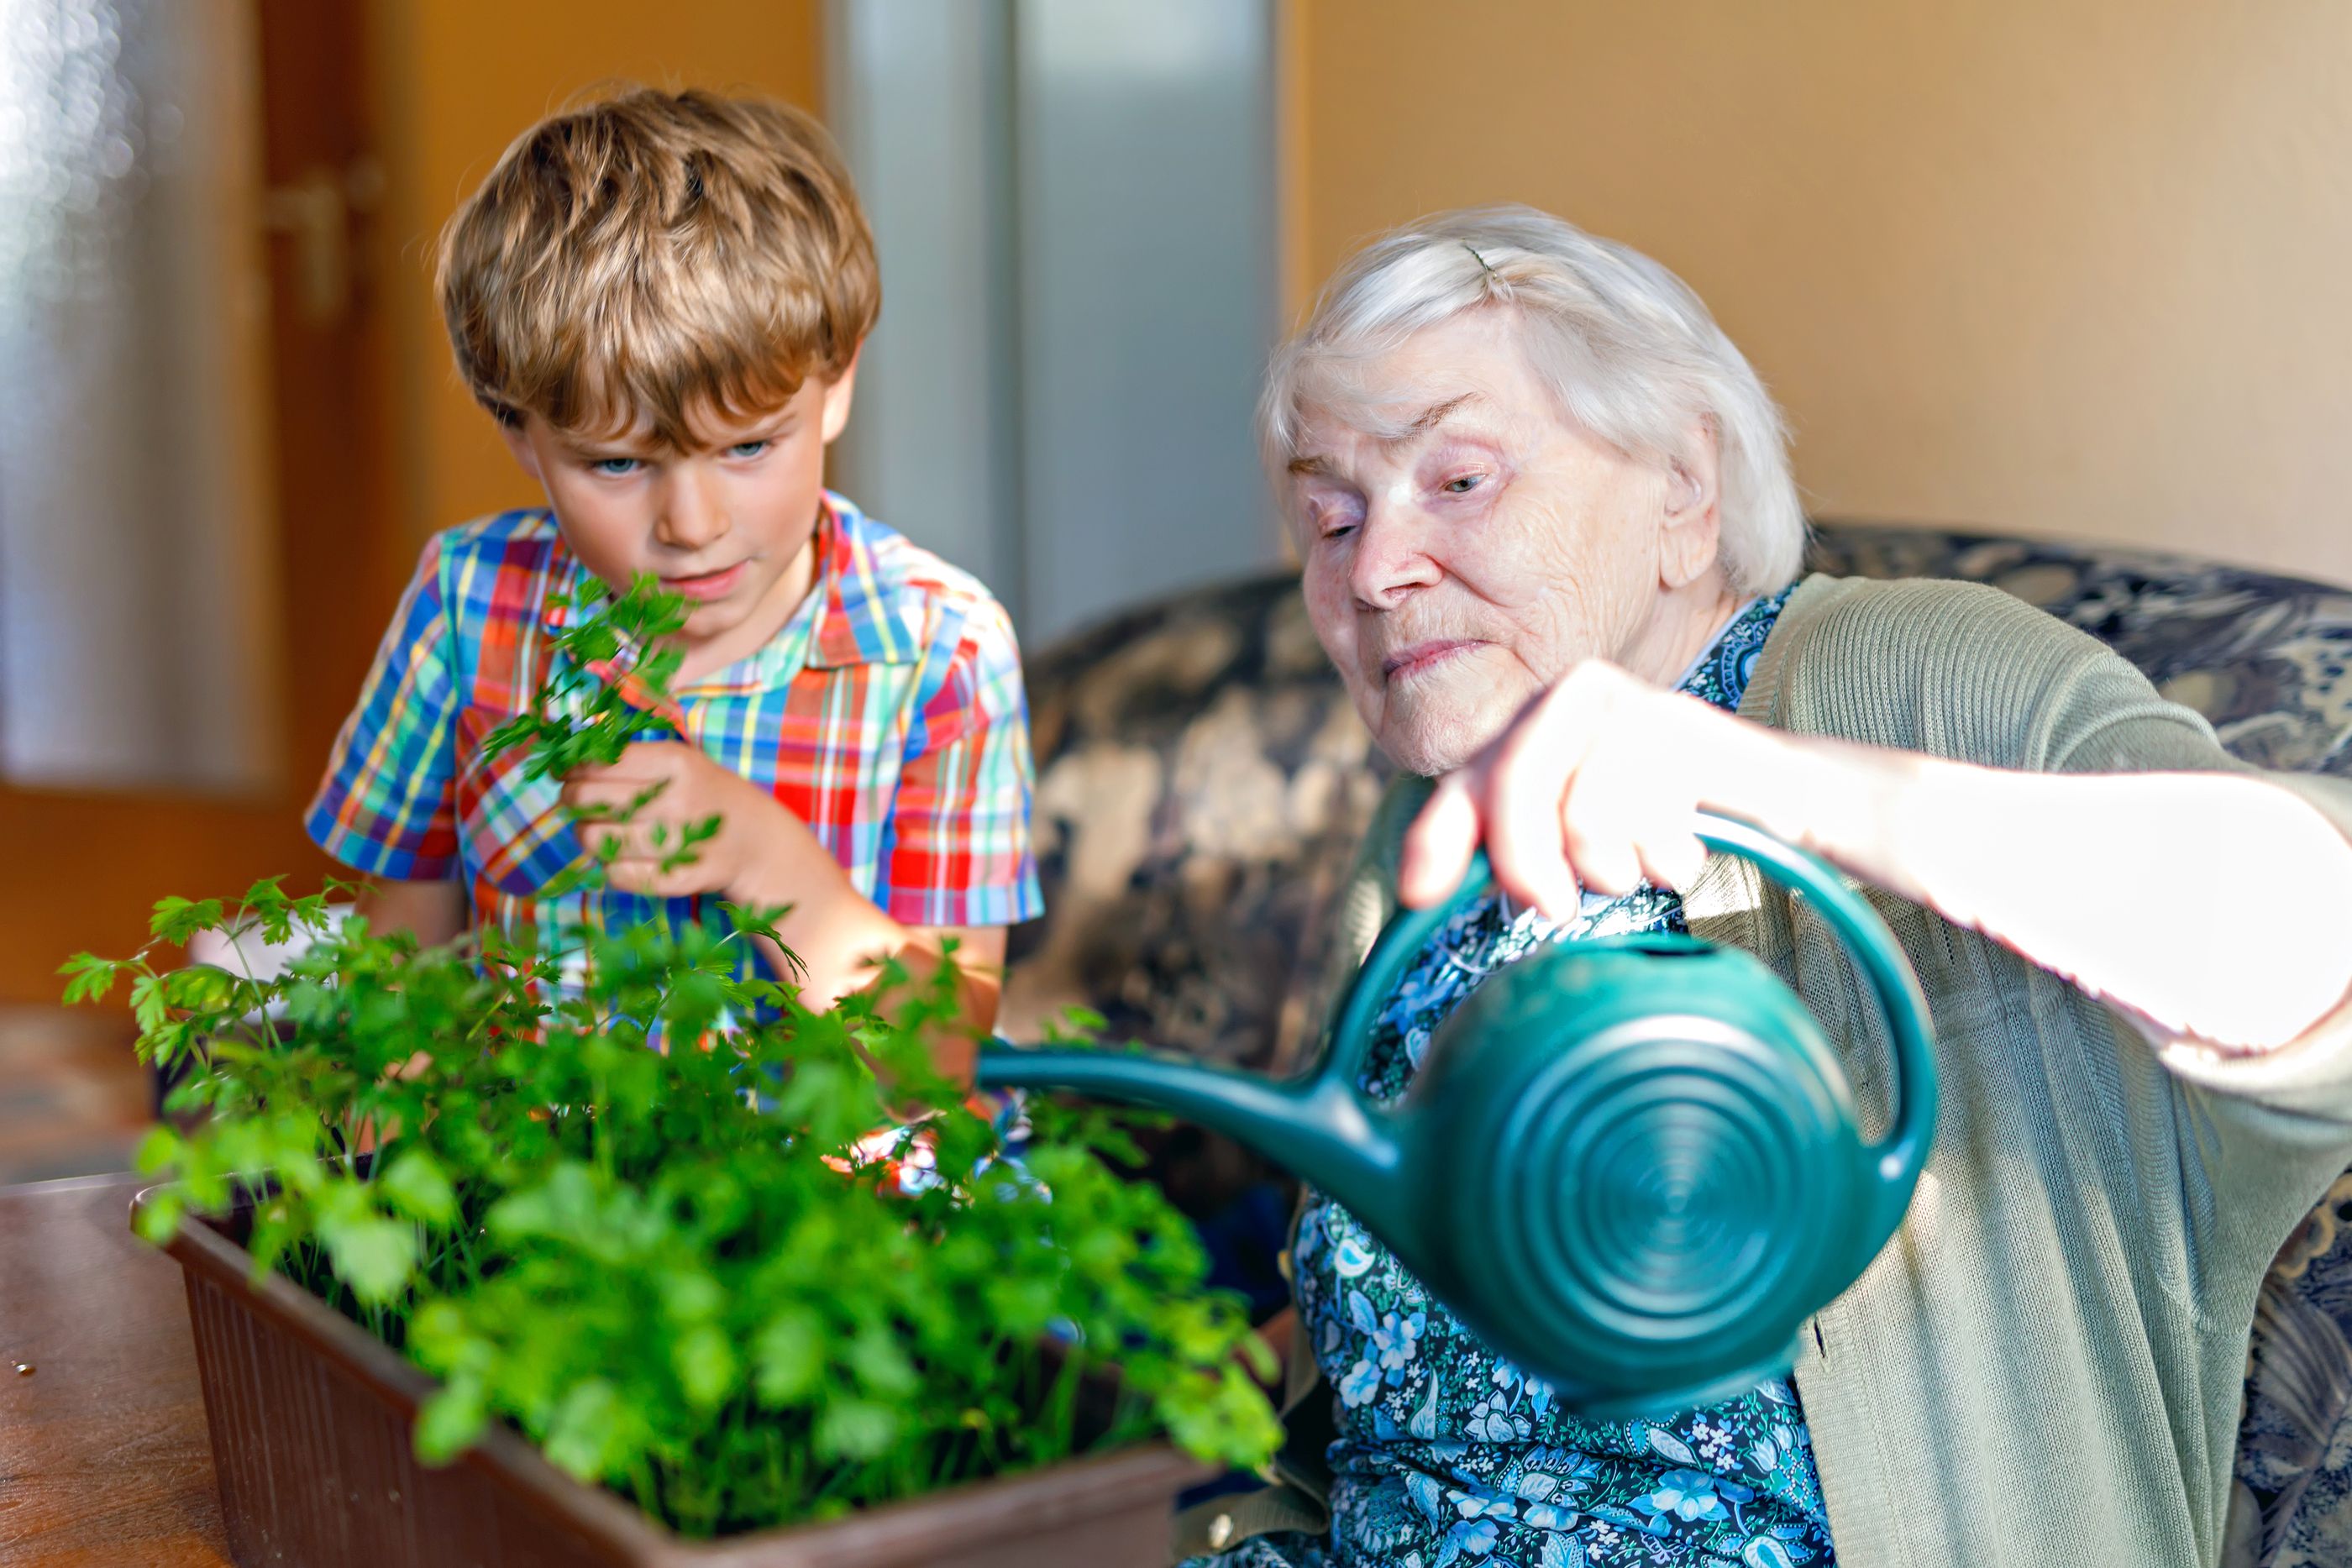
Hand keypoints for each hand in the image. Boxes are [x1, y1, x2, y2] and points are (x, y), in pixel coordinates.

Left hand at [560, 741, 793, 899]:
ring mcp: (679, 843)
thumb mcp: (681, 761)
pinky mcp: (678, 880)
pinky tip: (622, 857)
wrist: (758, 841)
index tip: (567, 775)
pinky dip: (610, 867)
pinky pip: (616, 875)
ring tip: (597, 830)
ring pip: (595, 840)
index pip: (598, 763)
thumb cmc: (707, 795)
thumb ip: (630, 758)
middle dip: (571, 801)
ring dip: (586, 835)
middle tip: (575, 803)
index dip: (571, 771)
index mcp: (676, 762)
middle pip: (588, 799)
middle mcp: (676, 800)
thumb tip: (564, 765)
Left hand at [1398, 659, 1780, 918]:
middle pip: (1512, 786)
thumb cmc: (1663, 830)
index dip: (1436, 838)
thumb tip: (1419, 893)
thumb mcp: (1578, 846)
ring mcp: (1626, 702)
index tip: (1419, 895)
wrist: (1778, 799)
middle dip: (1524, 860)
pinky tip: (1679, 854)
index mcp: (1530, 729)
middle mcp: (1568, 699)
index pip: (1464, 783)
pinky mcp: (1682, 721)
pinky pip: (1645, 806)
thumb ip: (1510, 856)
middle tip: (1552, 910)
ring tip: (1637, 871)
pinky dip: (1661, 855)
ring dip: (1610, 867)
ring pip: (1580, 808)